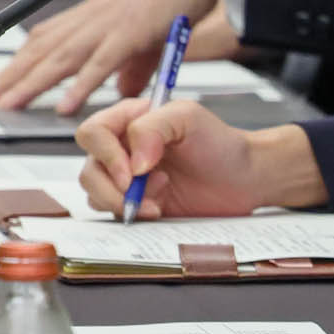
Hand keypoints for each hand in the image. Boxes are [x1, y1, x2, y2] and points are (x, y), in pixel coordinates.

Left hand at [0, 0, 231, 112]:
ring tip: (7, 106)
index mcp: (96, 13)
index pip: (46, 38)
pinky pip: (101, 62)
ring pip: (61, 58)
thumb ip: (135, 65)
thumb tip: (123, 91)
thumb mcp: (153, 34)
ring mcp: (110, 22)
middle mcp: (94, 16)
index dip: (19, 62)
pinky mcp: (133, 31)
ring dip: (31, 84)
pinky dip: (81, 85)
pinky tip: (65, 106)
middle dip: (9, 77)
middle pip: (42, 49)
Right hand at [73, 100, 323, 218]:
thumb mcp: (190, 118)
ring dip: (123, 202)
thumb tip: (132, 162)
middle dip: (112, 187)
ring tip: (159, 198)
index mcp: (130, 120)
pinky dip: (131, 215)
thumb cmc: (221, 143)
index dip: (106, 154)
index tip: (132, 172)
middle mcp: (123, 148)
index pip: (93, 133)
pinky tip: (159, 209)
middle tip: (142, 192)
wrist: (244, 178)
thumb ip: (153, 127)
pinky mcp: (135, 203)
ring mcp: (127, 178)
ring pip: (95, 194)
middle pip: (90, 169)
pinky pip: (112, 213)